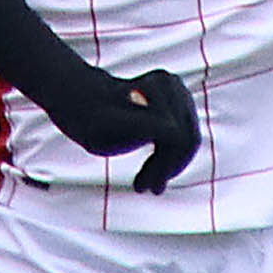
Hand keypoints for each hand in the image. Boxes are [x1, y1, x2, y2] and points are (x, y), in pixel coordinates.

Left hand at [36, 67, 199, 193]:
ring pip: (188, 139)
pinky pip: (186, 136)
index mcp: (156, 88)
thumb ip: (142, 126)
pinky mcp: (179, 99)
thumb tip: (175, 133)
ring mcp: (177, 90)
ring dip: (169, 165)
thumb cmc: (92, 118)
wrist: (84, 101)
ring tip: (146, 184)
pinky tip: (152, 171)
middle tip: (145, 188)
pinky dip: (170, 156)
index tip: (143, 188)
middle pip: (186, 139)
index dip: (165, 167)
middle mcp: (170, 84)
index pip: (178, 138)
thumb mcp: (109, 129)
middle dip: (167, 167)